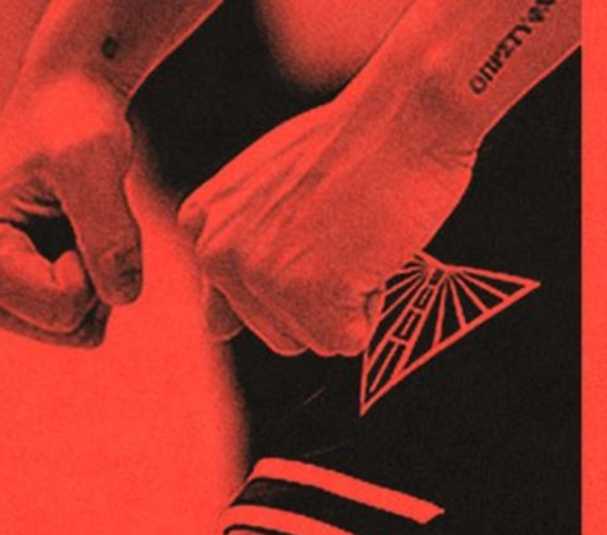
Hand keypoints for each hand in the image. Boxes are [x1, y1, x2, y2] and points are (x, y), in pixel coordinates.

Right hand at [0, 67, 143, 344]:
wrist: (61, 105)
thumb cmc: (70, 119)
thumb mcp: (93, 160)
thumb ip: (109, 229)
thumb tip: (122, 295)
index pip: (63, 309)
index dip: (93, 263)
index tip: (72, 208)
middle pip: (71, 328)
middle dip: (96, 274)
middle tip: (76, 213)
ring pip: (81, 329)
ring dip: (98, 276)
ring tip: (73, 221)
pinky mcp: (14, 303)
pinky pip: (85, 321)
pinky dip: (96, 279)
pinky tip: (71, 235)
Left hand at [181, 88, 480, 356]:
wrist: (402, 120)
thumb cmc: (351, 147)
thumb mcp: (270, 191)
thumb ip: (238, 253)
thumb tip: (213, 331)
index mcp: (203, 225)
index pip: (238, 308)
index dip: (293, 277)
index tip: (310, 229)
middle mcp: (217, 252)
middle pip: (279, 333)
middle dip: (321, 296)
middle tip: (340, 228)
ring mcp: (259, 274)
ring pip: (314, 339)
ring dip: (347, 299)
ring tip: (354, 234)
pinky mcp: (305, 293)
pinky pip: (347, 342)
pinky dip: (372, 304)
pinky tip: (370, 248)